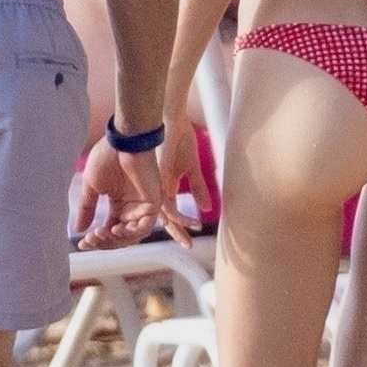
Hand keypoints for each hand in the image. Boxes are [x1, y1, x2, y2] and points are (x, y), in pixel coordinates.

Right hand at [74, 138, 161, 248]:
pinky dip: (132, 231)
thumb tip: (78, 229)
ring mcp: (143, 207)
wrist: (123, 141)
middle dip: (104, 241)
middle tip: (91, 238)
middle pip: (120, 238)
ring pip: (132, 236)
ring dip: (116, 238)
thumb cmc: (107, 157)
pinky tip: (117, 228)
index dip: (96, 241)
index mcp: (118, 206)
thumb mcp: (92, 187)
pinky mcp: (154, 203)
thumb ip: (87, 208)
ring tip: (102, 232)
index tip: (82, 244)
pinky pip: (146, 226)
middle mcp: (131, 209)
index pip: (108, 231)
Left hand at [158, 115, 211, 246]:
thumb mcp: (192, 167)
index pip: (171, 213)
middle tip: (189, 247)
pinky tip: (190, 221)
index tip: (190, 240)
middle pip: (165, 219)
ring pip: (164, 216)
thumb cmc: (179, 138)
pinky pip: (168, 206)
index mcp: (165, 186)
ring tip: (189, 240)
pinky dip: (180, 216)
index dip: (180, 227)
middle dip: (177, 234)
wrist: (170, 119)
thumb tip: (208, 208)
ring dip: (178, 229)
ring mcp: (158, 186)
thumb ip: (198, 188)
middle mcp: (159, 189)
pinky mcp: (159, 181)